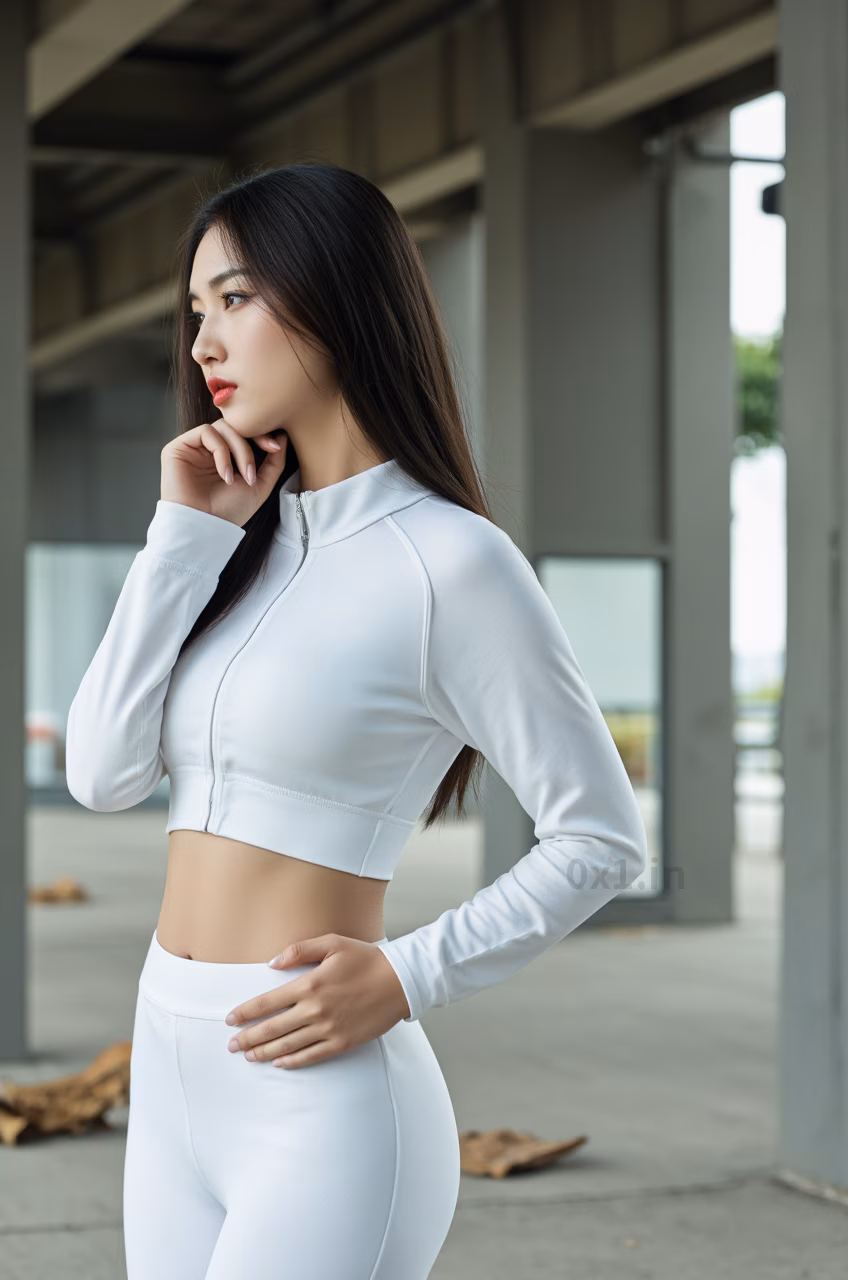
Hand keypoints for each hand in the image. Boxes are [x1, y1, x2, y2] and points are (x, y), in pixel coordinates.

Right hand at [160, 418, 288, 526]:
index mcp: (225, 456)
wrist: (204, 528)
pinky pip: (206, 432)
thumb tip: (283, 437)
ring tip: (243, 477)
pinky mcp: (178, 447)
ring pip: (223, 427)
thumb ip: (273, 463)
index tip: (276, 447)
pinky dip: (221, 452)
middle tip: (255, 470)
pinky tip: (225, 475)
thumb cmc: (229, 512)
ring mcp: (193, 447)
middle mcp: (208, 449)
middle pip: (235, 426)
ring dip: (239, 450)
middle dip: (251, 443)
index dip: (261, 435)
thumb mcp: (260, 486)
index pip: (244, 431)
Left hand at [224, 934, 410, 1069]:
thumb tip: (271, 963)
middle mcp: (316, 1009)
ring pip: (288, 1045)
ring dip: (264, 1052)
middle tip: (231, 1045)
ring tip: (248, 1056)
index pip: (267, 1002)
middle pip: (273, 1028)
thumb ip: (299, 950)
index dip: (245, 1012)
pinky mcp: (342, 1042)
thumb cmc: (366, 959)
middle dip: (248, 1038)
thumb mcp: (333, 943)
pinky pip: (311, 1056)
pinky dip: (292, 1062)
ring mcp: (329, 1028)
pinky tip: (279, 1063)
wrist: (401, 981)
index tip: (230, 1019)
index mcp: (310, 984)